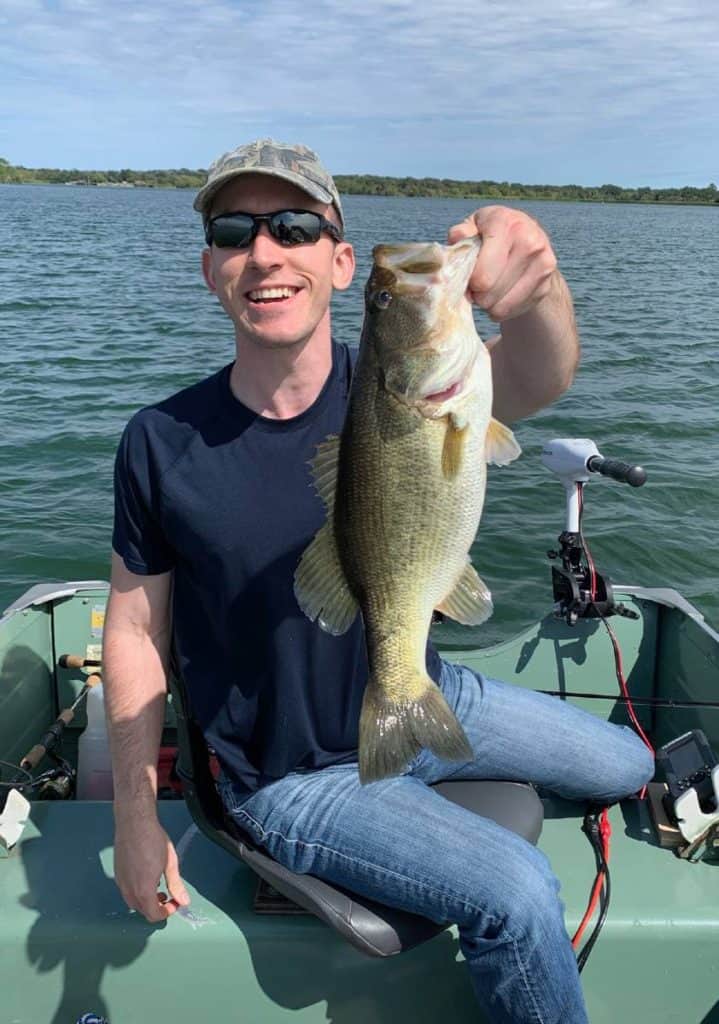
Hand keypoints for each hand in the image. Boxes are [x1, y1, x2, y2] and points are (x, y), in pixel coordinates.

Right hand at [113, 811, 189, 922]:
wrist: (134, 822)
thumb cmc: (153, 840)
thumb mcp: (169, 863)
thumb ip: (176, 885)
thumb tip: (184, 902)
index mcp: (143, 890)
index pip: (153, 915)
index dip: (166, 913)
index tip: (175, 903)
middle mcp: (128, 890)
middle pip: (142, 910)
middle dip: (157, 908)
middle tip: (169, 896)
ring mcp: (120, 882)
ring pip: (133, 902)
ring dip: (146, 901)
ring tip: (159, 887)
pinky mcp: (117, 874)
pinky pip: (127, 891)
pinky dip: (137, 892)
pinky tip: (146, 878)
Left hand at [447, 206, 557, 322]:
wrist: (528, 239)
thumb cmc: (490, 234)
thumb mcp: (473, 227)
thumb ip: (460, 234)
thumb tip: (457, 238)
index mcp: (505, 223)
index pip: (482, 274)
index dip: (470, 282)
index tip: (468, 278)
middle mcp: (529, 240)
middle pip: (489, 293)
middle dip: (477, 295)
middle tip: (476, 287)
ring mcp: (542, 263)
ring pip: (501, 306)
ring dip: (488, 304)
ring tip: (488, 290)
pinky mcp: (546, 285)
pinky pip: (513, 311)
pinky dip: (502, 309)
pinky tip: (501, 295)